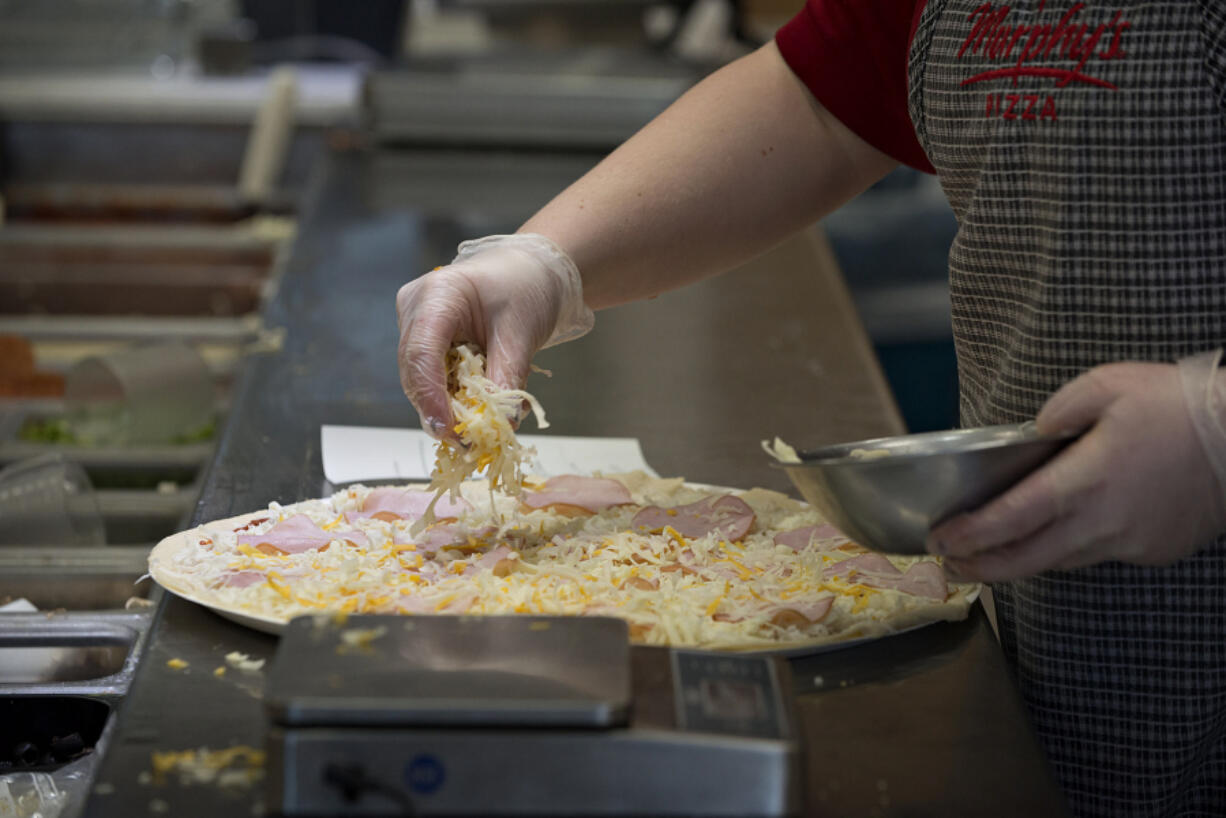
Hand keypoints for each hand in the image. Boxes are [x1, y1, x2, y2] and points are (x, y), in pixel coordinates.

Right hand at [396, 234, 593, 437]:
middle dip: (439, 411)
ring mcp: (416, 324)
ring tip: (477, 432)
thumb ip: (508, 376)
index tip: (450, 431)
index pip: (421, 353)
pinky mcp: (427, 340)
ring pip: (422, 379)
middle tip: (466, 444)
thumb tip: (502, 423)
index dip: (431, 397)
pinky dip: (453, 397)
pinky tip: (476, 411)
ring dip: (448, 408)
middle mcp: (415, 309)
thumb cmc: (526, 286)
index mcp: (436, 295)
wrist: (530, 270)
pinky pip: (433, 377)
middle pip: (415, 372)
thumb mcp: (522, 332)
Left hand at [926, 358, 1225, 581]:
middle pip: (1026, 558)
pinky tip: (1051, 537)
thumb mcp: (1108, 386)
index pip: (1011, 519)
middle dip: (980, 566)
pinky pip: (1096, 555)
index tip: (941, 540)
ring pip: (1059, 561)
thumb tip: (1033, 433)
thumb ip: (1059, 411)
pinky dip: (1066, 549)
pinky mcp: (1152, 550)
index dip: (971, 535)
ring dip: (1020, 561)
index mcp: (1085, 480)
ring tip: (987, 555)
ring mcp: (1129, 542)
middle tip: (948, 564)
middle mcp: (1103, 522)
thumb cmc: (1179, 406)